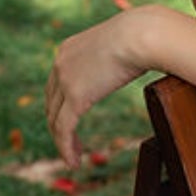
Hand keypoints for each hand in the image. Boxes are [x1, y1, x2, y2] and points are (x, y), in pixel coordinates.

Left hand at [45, 7, 158, 166]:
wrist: (141, 34)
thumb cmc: (143, 36)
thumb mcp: (123, 45)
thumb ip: (119, 55)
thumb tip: (136, 57)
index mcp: (69, 50)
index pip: (57, 84)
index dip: (61, 106)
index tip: (72, 122)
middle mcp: (60, 64)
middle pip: (51, 103)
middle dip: (59, 127)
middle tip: (72, 145)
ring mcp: (65, 81)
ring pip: (55, 120)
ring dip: (63, 142)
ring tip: (73, 159)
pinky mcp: (75, 97)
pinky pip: (64, 129)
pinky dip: (66, 147)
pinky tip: (74, 162)